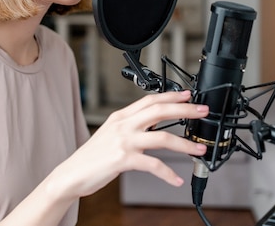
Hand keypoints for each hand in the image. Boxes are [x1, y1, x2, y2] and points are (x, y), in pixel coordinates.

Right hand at [49, 90, 208, 198]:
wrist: (71, 174)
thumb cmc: (92, 157)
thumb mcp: (111, 134)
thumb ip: (131, 126)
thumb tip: (154, 125)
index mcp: (121, 117)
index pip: (150, 100)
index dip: (171, 96)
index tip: (188, 95)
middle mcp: (123, 125)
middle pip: (159, 111)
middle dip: (185, 110)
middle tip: (202, 111)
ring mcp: (123, 142)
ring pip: (162, 138)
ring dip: (185, 144)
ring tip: (198, 150)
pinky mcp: (123, 160)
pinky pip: (153, 165)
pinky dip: (167, 174)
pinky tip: (176, 179)